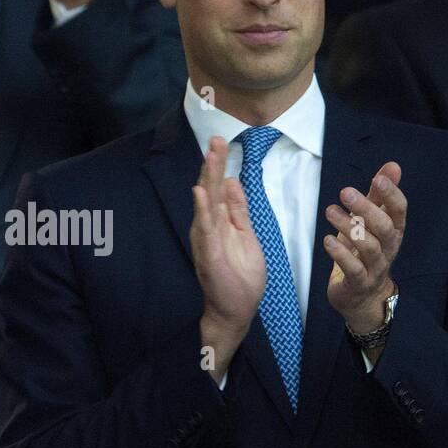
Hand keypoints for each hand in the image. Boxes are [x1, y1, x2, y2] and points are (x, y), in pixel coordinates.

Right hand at [190, 136, 265, 381]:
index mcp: (220, 221)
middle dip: (213, 163)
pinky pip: (205, 228)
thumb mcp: (246, 235)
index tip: (221, 141)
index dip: (219, 165)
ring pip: (206, 203)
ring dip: (207, 178)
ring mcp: (207, 239)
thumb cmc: (240, 276)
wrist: (236, 309)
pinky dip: (202, 209)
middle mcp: (209, 227)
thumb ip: (238, 210)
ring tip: (210, 155)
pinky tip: (201, 191)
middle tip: (216, 138)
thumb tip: (233, 182)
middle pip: (211, 189)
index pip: (218, 187)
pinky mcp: (208, 253)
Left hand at [324, 162, 404, 334]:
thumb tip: (393, 165)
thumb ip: (379, 195)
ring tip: (330, 211)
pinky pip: (353, 268)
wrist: (361, 296)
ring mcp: (376, 267)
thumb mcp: (370, 222)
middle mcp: (389, 248)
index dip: (391, 194)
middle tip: (346, 192)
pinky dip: (340, 253)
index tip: (378, 177)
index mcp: (394, 230)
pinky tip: (328, 240)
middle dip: (367, 208)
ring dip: (348, 227)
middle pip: (384, 227)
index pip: (399, 210)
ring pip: (369, 246)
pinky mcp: (359, 282)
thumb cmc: (363, 252)